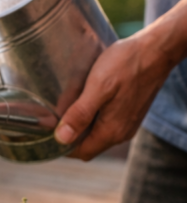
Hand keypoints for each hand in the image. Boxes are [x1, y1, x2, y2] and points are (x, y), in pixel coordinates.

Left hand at [53, 32, 172, 160]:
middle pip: (89, 145)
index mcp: (112, 131)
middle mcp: (121, 132)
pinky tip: (85, 103)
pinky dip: (93, 118)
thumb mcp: (98, 87)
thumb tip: (61, 138)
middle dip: (70, 137)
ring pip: (97, 134)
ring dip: (81, 127)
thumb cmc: (127, 65)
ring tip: (65, 110)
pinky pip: (107, 124)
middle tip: (52, 120)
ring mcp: (127, 123)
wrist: (156, 50)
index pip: (81, 152)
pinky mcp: (130, 113)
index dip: (62, 146)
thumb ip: (80, 114)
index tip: (46, 133)